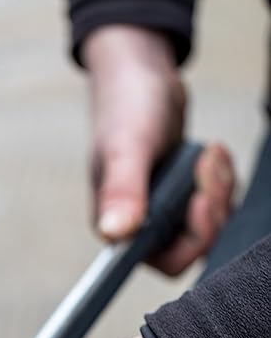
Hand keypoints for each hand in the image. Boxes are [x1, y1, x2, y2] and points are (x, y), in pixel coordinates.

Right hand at [83, 25, 234, 274]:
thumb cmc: (125, 108)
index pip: (168, 261)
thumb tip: (113, 233)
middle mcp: (141, 225)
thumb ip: (121, 191)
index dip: (193, 239)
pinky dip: (223, 181)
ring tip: (208, 155)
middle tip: (207, 169)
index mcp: (119, 225)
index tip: (199, 202)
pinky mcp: (182, 195)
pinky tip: (212, 156)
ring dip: (221, 191)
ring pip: (211, 225)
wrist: (139, 76)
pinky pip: (217, 205)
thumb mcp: (126, 148)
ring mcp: (165, 211)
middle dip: (213, 209)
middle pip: (197, 245)